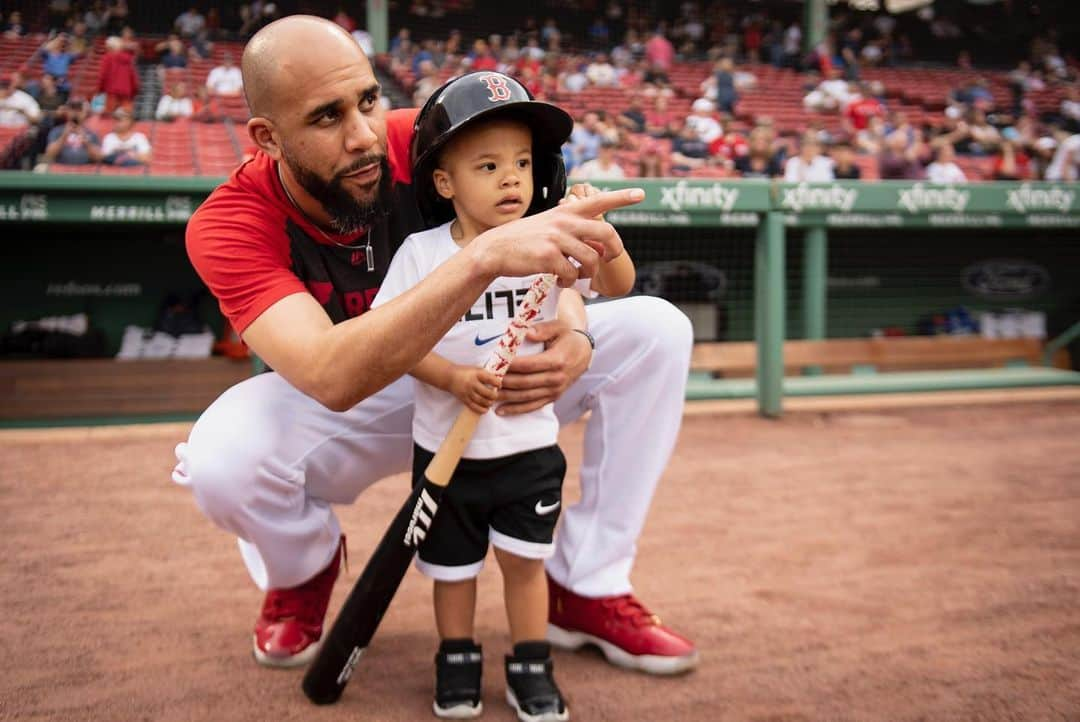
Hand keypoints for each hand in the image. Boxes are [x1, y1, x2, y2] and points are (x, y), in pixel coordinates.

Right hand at [448, 366, 501, 414]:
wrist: (449, 377)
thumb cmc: (466, 372)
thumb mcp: (476, 369)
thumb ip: (486, 375)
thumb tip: (499, 382)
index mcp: (476, 374)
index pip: (490, 379)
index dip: (497, 383)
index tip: (499, 385)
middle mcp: (472, 383)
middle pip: (487, 393)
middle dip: (494, 396)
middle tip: (495, 396)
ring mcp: (468, 392)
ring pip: (482, 401)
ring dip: (489, 403)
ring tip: (491, 402)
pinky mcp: (464, 399)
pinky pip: (474, 407)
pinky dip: (482, 409)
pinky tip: (486, 409)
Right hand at [471, 188, 640, 287]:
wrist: (495, 250)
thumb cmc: (524, 240)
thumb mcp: (549, 227)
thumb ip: (574, 233)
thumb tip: (600, 249)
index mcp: (565, 212)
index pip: (598, 200)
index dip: (621, 197)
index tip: (641, 193)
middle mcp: (564, 222)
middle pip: (606, 232)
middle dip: (615, 249)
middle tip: (609, 259)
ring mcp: (557, 239)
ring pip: (592, 259)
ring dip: (588, 273)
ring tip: (576, 276)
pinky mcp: (548, 257)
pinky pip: (571, 273)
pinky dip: (569, 281)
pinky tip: (559, 280)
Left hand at [496, 319, 591, 415]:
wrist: (584, 353)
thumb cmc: (568, 337)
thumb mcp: (559, 327)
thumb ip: (543, 329)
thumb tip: (527, 333)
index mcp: (557, 360)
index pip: (529, 365)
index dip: (511, 366)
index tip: (495, 364)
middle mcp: (556, 378)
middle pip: (524, 383)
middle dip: (503, 382)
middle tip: (486, 380)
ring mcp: (555, 390)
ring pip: (526, 397)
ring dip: (506, 397)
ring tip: (488, 396)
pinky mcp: (553, 397)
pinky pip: (533, 406)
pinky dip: (516, 410)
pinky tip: (501, 411)